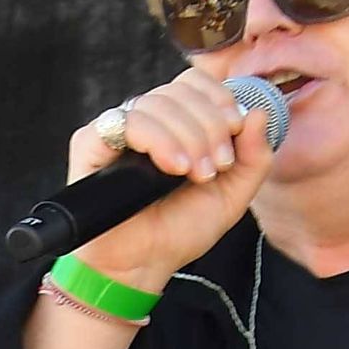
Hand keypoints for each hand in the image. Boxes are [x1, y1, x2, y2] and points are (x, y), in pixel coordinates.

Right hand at [56, 67, 287, 284]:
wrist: (141, 266)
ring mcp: (117, 130)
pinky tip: (173, 168)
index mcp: (176, 124)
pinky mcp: (90, 143)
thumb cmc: (178, 232)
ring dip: (187, 137)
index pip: (194, 82)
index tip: (235, 128)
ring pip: (156, 103)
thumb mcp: (232, 196)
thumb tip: (259, 114)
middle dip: (209, 126)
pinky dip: (159, 140)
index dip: (218, 97)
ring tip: (194, 175)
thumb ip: (254, 158)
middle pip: (180, 90)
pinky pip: (127, 121)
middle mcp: (145, 120)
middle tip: (214, 166)